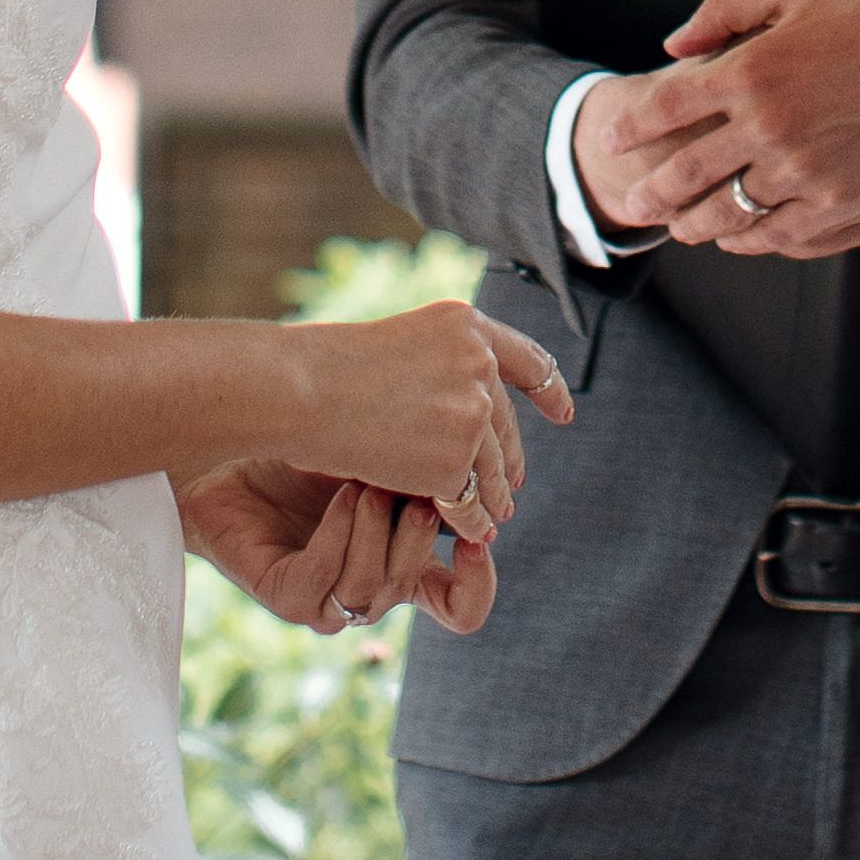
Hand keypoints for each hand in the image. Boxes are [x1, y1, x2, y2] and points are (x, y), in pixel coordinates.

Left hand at [181, 459, 496, 636]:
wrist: (232, 452)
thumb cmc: (308, 445)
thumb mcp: (383, 451)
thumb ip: (428, 466)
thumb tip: (479, 459)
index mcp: (403, 562)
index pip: (459, 605)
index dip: (477, 584)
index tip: (478, 537)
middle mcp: (370, 588)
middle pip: (416, 588)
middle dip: (417, 539)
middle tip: (416, 490)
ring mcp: (328, 601)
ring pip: (372, 592)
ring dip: (376, 534)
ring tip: (368, 484)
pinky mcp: (287, 598)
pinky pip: (324, 582)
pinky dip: (338, 536)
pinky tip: (341, 497)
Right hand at [280, 296, 569, 539]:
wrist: (297, 392)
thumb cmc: (326, 370)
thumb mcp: (401, 347)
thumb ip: (443, 367)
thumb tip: (479, 410)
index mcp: (466, 326)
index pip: (527, 358)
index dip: (549, 389)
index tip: (563, 414)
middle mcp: (479, 363)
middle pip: (507, 423)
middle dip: (509, 459)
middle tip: (513, 487)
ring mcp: (472, 412)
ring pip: (493, 468)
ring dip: (494, 496)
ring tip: (494, 517)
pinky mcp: (455, 461)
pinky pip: (470, 502)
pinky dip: (469, 520)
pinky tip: (470, 533)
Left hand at [583, 0, 859, 256]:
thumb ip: (726, 9)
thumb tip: (674, 45)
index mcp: (754, 66)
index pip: (669, 104)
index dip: (634, 123)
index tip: (614, 135)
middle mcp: (770, 123)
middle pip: (688, 171)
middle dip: (654, 191)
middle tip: (635, 200)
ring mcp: (805, 168)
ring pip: (729, 210)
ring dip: (695, 223)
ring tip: (679, 228)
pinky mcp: (841, 199)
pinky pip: (778, 232)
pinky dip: (749, 239)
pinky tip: (737, 238)